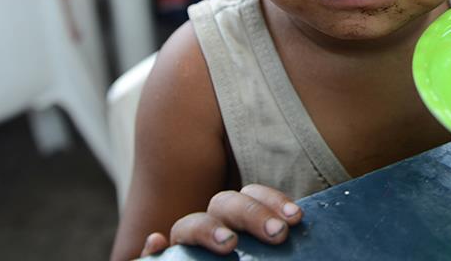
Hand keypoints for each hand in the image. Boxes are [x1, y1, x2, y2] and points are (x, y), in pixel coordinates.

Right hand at [138, 184, 302, 256]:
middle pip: (225, 204)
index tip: (295, 217)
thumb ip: (280, 248)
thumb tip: (297, 226)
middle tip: (277, 233)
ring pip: (190, 224)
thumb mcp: (270, 257)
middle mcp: (213, 227)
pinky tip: (157, 243)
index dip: (272, 200)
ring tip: (229, 243)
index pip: (253, 195)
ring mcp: (187, 246)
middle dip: (251, 214)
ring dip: (207, 229)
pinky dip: (153, 249)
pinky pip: (153, 255)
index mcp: (240, 220)